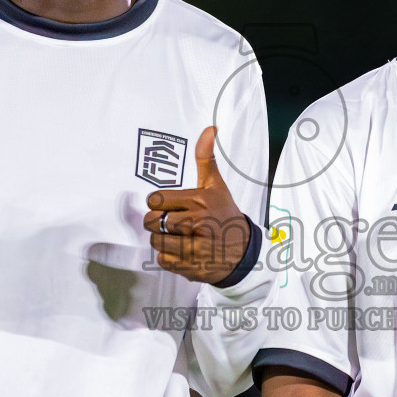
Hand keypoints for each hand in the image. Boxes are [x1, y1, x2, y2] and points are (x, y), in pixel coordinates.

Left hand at [142, 126, 250, 283]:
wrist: (244, 251)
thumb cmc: (224, 214)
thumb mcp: (216, 186)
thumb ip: (206, 159)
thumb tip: (209, 129)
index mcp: (200, 201)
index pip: (156, 200)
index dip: (158, 204)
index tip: (168, 206)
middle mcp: (198, 224)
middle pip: (152, 222)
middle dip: (156, 223)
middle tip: (169, 223)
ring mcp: (195, 248)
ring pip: (156, 242)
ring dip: (161, 240)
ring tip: (176, 237)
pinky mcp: (192, 267)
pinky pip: (163, 260)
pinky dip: (168, 257)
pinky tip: (182, 251)